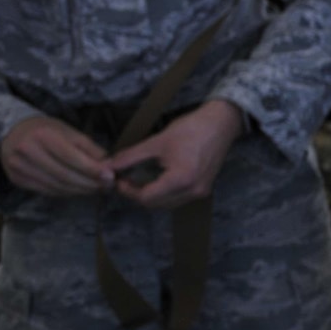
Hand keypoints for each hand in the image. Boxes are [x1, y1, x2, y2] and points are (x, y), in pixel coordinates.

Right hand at [0, 116, 113, 197]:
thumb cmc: (47, 130)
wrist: (13, 132)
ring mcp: (19, 167)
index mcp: (43, 135)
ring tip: (96, 189)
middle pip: (65, 175)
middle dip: (89, 183)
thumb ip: (89, 148)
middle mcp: (27, 151)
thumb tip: (110, 166)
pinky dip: (66, 192)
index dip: (92, 170)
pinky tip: (78, 190)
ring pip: (57, 186)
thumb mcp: (69, 132)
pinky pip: (47, 191)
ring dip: (80, 190)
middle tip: (106, 186)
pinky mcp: (17, 179)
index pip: (72, 158)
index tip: (110, 176)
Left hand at [105, 100, 241, 209]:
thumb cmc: (191, 129)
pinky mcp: (203, 189)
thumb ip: (131, 157)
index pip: (146, 197)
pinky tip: (156, 180)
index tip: (119, 179)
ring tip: (139, 180)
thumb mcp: (157, 142)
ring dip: (150, 196)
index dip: (128, 191)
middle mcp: (192, 190)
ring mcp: (199, 192)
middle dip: (137, 195)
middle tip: (125, 180)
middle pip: (155, 205)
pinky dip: (163, 193)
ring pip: (166, 204)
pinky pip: (177, 199)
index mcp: (181, 179)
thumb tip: (110, 166)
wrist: (220, 124)